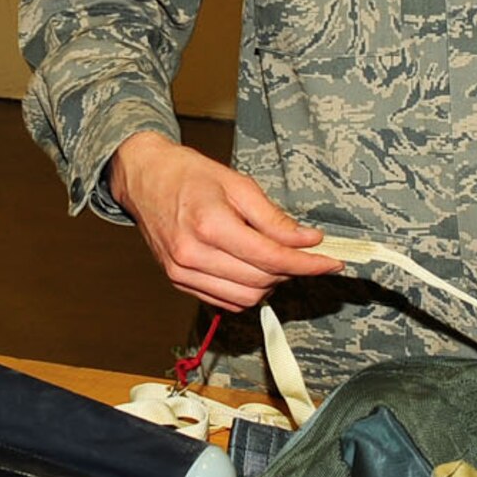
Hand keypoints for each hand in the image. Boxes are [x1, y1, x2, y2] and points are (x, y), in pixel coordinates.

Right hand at [107, 132, 342, 311]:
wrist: (144, 178)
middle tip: (305, 254)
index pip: (271, 257)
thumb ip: (274, 218)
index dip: (307, 264)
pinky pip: (224, 301)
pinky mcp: (178, 281)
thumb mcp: (238, 185)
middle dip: (291, 272)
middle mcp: (192, 255)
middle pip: (261, 282)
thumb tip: (308, 239)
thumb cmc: (189, 175)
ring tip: (276, 259)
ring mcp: (182, 272)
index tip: (332, 262)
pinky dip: (246, 291)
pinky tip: (253, 269)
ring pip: (244, 299)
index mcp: (209, 225)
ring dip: (270, 284)